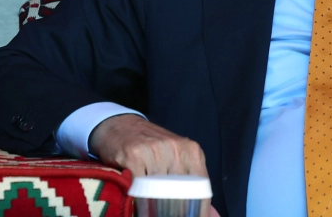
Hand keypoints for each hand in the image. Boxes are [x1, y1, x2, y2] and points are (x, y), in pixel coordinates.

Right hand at [91, 116, 214, 215]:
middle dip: (173, 210)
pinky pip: (139, 187)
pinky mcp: (133, 154)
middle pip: (179, 194)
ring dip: (153, 205)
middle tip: (165, 211)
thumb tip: (212, 216)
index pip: (200, 191)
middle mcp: (175, 148)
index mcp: (191, 151)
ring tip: (149, 205)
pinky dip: (137, 197)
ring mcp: (154, 149)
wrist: (118, 124)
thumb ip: (192, 186)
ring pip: (158, 192)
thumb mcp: (175, 160)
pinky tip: (135, 195)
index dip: (195, 211)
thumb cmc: (149, 146)